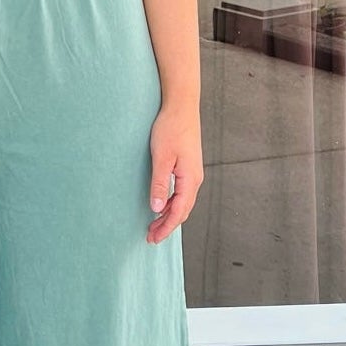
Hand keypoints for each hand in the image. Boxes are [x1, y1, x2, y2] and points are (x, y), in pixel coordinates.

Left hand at [146, 99, 202, 243]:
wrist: (181, 106)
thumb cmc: (171, 128)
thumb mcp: (161, 157)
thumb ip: (159, 184)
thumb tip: (155, 208)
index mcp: (190, 179)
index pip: (179, 212)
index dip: (166, 227)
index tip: (153, 239)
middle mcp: (195, 179)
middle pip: (183, 211)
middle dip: (167, 225)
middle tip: (150, 237)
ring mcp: (193, 173)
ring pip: (182, 203)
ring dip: (168, 215)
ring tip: (153, 225)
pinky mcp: (188, 167)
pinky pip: (181, 193)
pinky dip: (171, 203)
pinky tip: (161, 205)